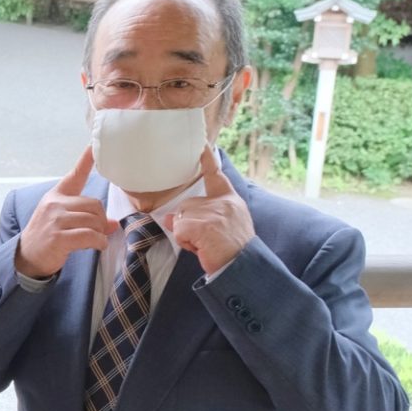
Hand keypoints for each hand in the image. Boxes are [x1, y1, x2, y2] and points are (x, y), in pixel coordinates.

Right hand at [14, 147, 115, 278]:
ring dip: (100, 233)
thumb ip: (87, 218)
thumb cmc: (47, 237)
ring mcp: (55, 220)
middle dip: (101, 220)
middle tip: (99, 231)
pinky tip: (98, 246)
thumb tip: (113, 224)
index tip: (93, 146)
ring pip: (94, 221)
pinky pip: (90, 235)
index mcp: (56, 196)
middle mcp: (55, 204)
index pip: (74, 175)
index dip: (86, 160)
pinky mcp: (58, 237)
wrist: (27, 258)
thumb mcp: (63, 221)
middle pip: (95, 204)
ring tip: (96, 240)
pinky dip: (99, 242)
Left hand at [167, 149, 253, 275]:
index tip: (203, 144)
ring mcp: (213, 212)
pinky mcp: (203, 225)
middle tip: (205, 239)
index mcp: (230, 200)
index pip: (216, 176)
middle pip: (186, 206)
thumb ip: (198, 218)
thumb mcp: (220, 228)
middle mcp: (222, 202)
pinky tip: (201, 247)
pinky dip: (185, 242)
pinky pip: (179, 230)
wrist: (242, 266)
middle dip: (187, 224)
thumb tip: (168, 218)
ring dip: (186, 235)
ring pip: (180, 218)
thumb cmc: (232, 250)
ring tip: (205, 244)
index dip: (208, 160)